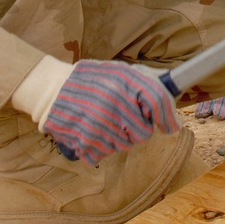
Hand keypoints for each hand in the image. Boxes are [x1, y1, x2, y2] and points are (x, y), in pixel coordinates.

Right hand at [42, 59, 178, 164]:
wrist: (52, 89)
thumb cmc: (92, 79)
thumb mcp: (120, 71)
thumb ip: (146, 82)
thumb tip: (172, 94)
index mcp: (124, 83)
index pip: (157, 102)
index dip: (167, 117)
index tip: (169, 125)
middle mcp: (112, 105)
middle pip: (144, 132)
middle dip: (140, 127)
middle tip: (127, 118)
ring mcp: (98, 126)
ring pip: (126, 145)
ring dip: (121, 136)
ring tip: (107, 120)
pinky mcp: (85, 142)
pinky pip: (106, 152)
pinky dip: (103, 145)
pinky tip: (94, 130)